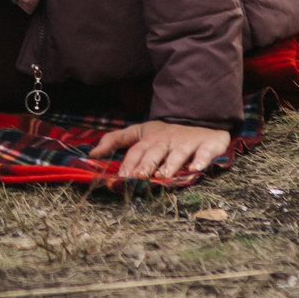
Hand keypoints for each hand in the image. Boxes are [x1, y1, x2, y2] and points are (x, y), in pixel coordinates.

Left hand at [89, 119, 230, 181]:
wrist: (200, 119)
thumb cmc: (166, 132)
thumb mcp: (139, 132)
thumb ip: (115, 141)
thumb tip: (92, 153)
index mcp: (149, 139)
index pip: (135, 151)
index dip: (128, 164)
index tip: (121, 178)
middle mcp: (166, 141)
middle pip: (154, 153)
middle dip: (146, 165)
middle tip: (139, 178)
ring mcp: (187, 143)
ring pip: (177, 154)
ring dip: (170, 164)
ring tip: (163, 176)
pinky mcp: (206, 145)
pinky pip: (204, 153)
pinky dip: (201, 160)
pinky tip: (195, 169)